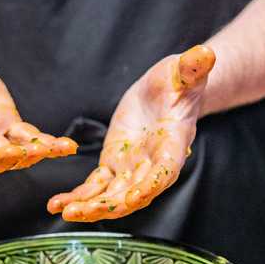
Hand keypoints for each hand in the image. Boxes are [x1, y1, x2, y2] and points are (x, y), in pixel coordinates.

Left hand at [47, 46, 215, 221]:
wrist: (167, 91)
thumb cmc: (180, 81)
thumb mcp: (185, 72)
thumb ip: (193, 67)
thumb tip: (206, 52)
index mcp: (173, 146)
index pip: (164, 171)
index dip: (150, 185)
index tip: (134, 197)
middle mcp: (152, 165)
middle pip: (133, 193)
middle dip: (110, 205)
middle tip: (84, 211)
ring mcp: (132, 168)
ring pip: (111, 195)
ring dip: (89, 206)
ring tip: (65, 211)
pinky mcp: (114, 164)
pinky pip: (95, 185)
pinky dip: (78, 196)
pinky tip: (58, 204)